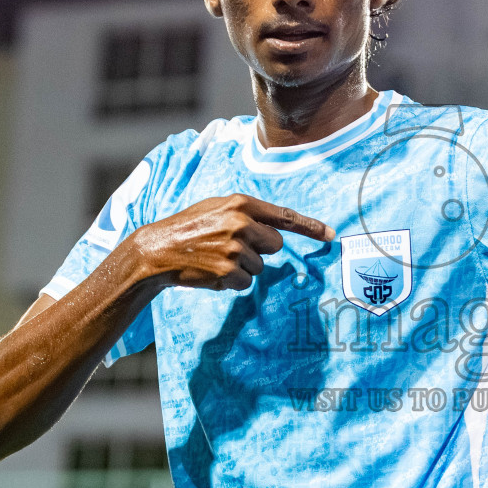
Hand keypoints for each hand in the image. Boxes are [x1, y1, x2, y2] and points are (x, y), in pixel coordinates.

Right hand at [132, 194, 332, 291]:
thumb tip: (275, 232)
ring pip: (260, 267)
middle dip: (259, 250)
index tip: (330, 234)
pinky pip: (246, 283)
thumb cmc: (189, 229)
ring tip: (215, 259)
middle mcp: (241, 223)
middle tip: (232, 248)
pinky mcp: (228, 271)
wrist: (156, 250)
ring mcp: (235, 248)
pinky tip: (212, 272)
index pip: (283, 215)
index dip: (310, 227)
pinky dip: (231, 282)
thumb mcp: (216, 209)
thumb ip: (246, 215)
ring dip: (242, 267)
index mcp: (239, 203)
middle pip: (275, 245)